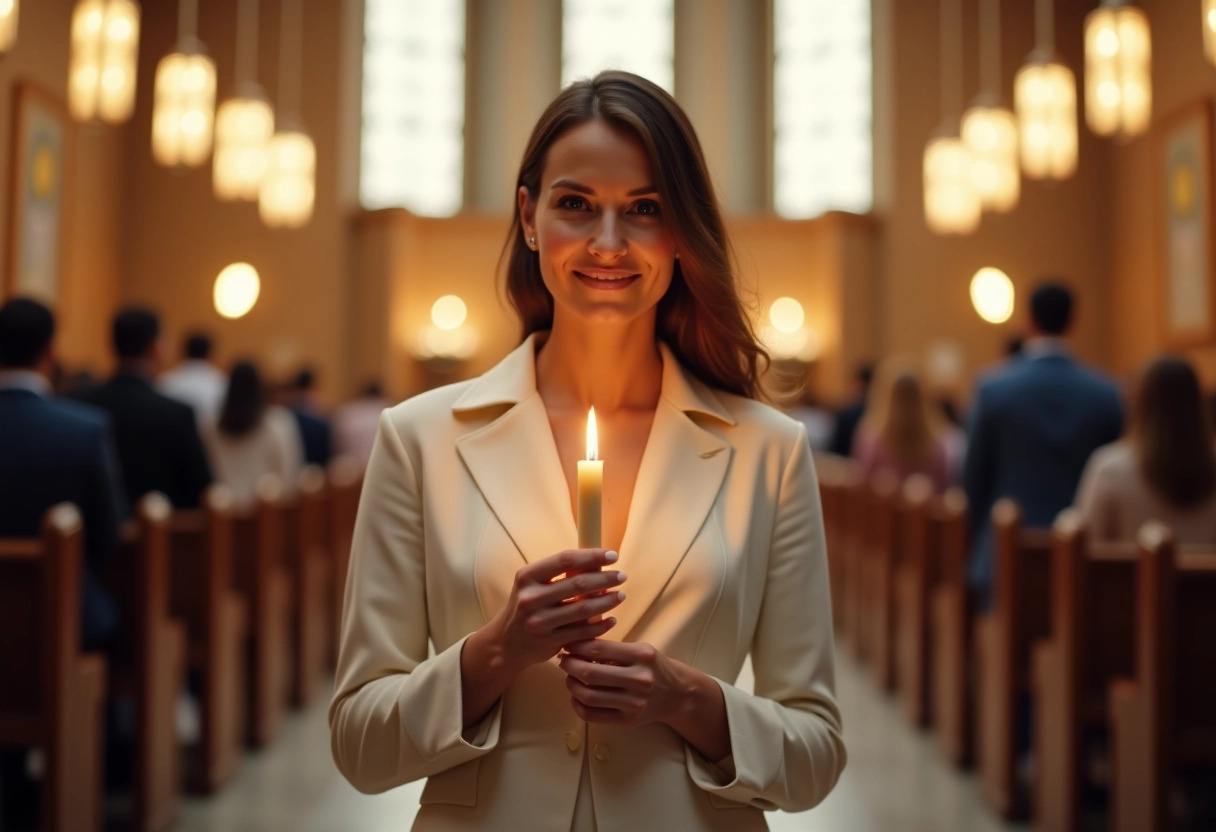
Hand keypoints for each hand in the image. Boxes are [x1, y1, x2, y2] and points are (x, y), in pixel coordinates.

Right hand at [482, 548, 627, 675]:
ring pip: (583, 609)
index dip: (592, 556)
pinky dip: (601, 626)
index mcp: (527, 576)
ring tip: (621, 595)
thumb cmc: (527, 606)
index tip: (613, 555)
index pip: (565, 559)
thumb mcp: (534, 585)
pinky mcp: (548, 642)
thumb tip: (598, 563)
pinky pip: (582, 632)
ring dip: (607, 601)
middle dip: (606, 579)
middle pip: (577, 584)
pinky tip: (611, 619)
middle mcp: (530, 598)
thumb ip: (560, 574)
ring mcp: (539, 622)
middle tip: (622, 576)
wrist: (506, 643)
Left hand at [558, 639, 690, 728]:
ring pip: (589, 696)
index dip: (576, 646)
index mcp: (642, 656)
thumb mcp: (639, 650)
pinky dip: (578, 706)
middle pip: (590, 674)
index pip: (598, 649)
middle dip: (569, 665)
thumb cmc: (653, 667)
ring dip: (571, 685)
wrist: (677, 694)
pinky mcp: (628, 721)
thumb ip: (612, 648)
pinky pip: (593, 716)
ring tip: (569, 678)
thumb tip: (575, 645)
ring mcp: (634, 703)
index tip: (566, 645)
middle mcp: (639, 680)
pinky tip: (576, 697)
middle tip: (563, 660)